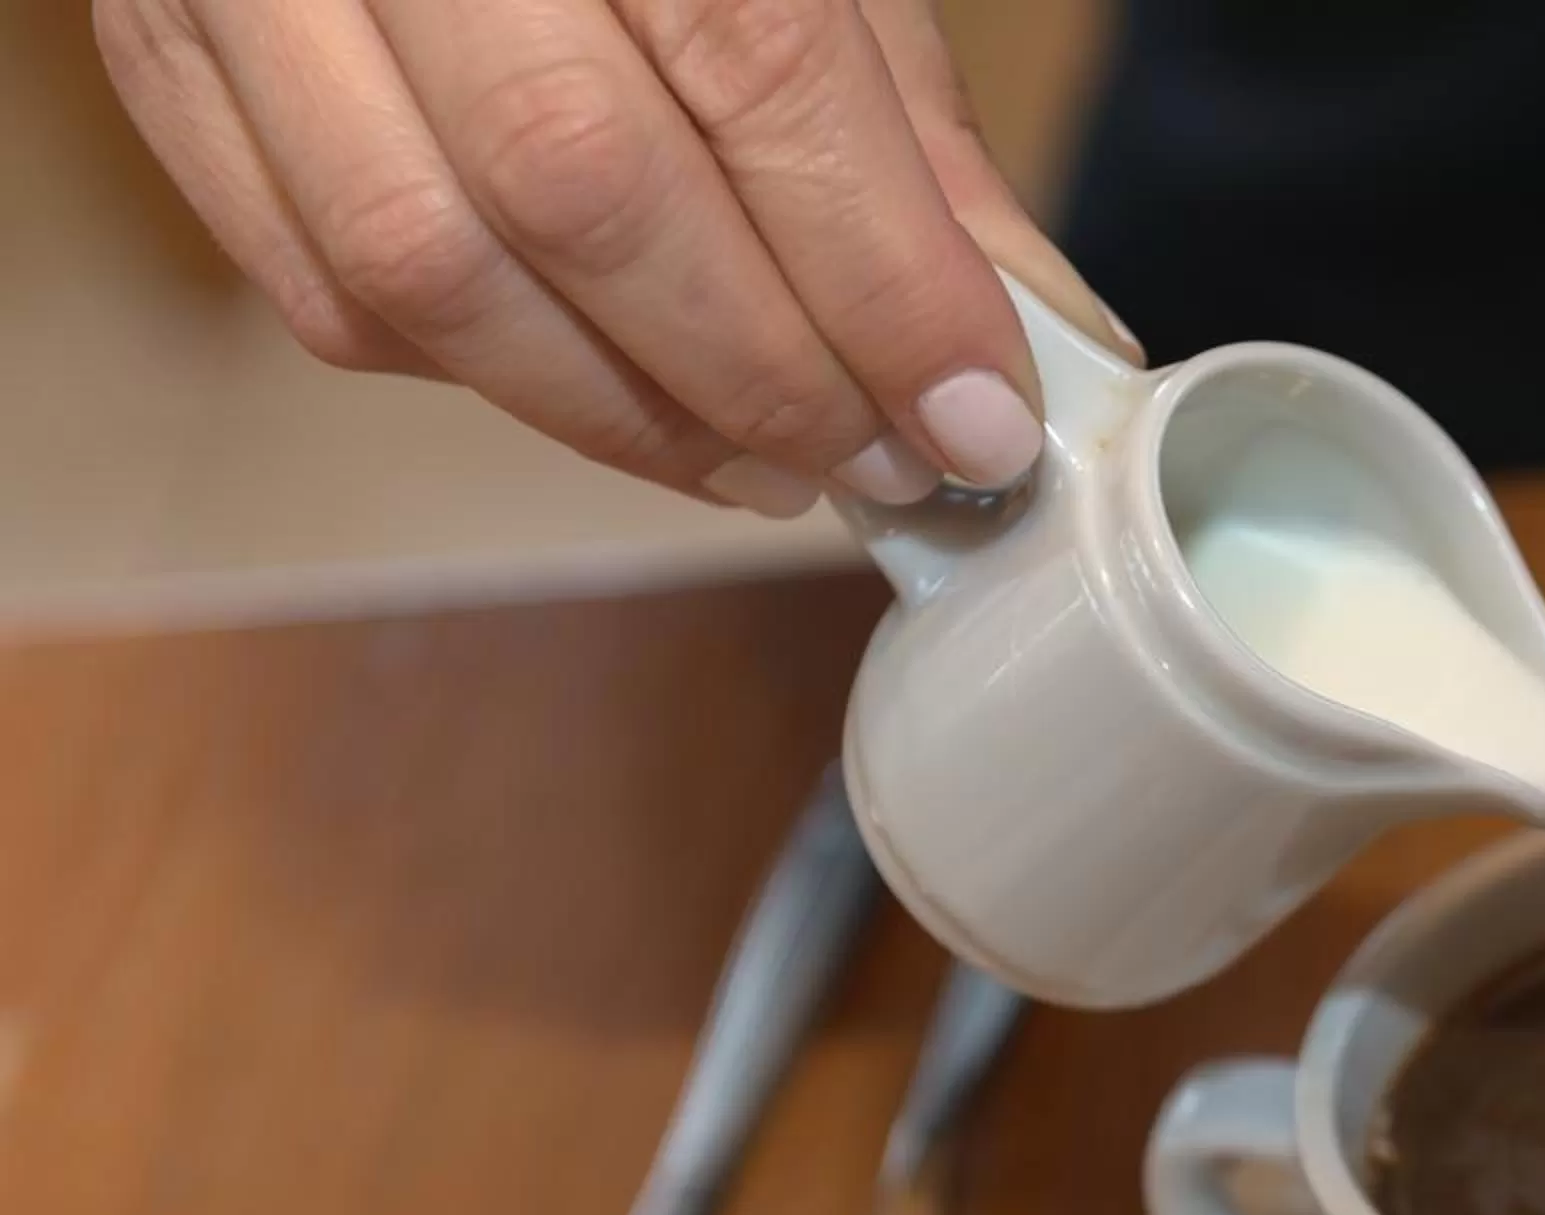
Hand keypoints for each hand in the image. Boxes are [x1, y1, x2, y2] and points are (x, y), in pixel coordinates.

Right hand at [95, 0, 1134, 512]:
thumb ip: (900, 129)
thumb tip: (1024, 336)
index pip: (755, 70)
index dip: (880, 280)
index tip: (978, 419)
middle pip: (582, 188)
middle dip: (765, 374)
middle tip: (885, 460)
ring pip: (430, 272)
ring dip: (631, 418)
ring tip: (771, 465)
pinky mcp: (160, 58)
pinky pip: (320, 288)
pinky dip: (489, 380)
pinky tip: (610, 389)